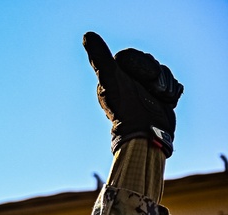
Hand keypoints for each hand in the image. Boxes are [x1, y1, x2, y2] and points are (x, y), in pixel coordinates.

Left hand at [83, 32, 182, 156]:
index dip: (142, 65)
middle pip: (150, 63)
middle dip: (155, 77)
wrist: (147, 132)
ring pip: (163, 73)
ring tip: (158, 98)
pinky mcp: (158, 96)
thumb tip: (87, 35)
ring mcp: (143, 89)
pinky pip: (172, 83)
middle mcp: (126, 82)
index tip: (138, 80)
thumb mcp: (111, 79)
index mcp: (113, 76)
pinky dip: (171, 92)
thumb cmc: (126, 108)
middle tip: (151, 91)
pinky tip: (164, 102)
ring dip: (164, 86)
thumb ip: (100, 58)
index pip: (135, 57)